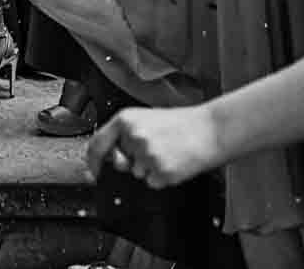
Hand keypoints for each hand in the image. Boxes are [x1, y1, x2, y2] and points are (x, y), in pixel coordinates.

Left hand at [86, 107, 225, 189]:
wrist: (210, 130)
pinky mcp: (162, 172)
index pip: (97, 144)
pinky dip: (162, 177)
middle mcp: (133, 137)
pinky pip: (153, 183)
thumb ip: (124, 134)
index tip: (92, 171)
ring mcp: (147, 155)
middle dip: (132, 162)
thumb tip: (111, 157)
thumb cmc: (181, 124)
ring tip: (169, 151)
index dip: (92, 161)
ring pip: (138, 173)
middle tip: (155, 149)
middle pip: (121, 163)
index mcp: (125, 120)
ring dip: (150, 169)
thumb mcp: (146, 119)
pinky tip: (174, 161)